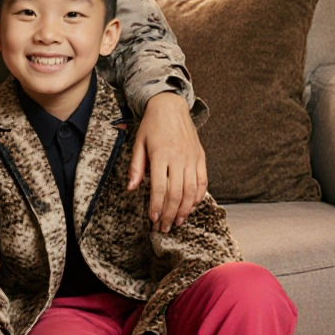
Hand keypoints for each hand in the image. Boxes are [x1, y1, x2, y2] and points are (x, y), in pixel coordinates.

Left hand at [128, 92, 207, 232]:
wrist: (170, 107)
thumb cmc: (152, 126)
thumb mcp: (138, 143)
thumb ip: (136, 167)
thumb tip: (131, 188)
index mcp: (161, 155)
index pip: (160, 188)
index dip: (157, 206)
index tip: (153, 219)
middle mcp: (179, 158)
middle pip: (176, 193)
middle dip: (170, 214)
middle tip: (165, 227)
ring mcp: (192, 158)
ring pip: (192, 190)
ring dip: (185, 209)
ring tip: (178, 222)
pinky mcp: (201, 157)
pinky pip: (203, 181)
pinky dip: (199, 196)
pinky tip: (191, 207)